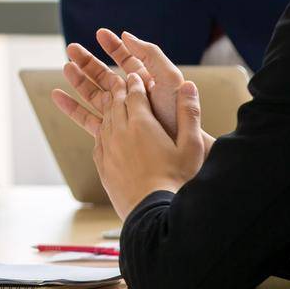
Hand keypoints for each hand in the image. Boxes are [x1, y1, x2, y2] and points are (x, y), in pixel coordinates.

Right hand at [56, 30, 213, 158]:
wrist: (182, 152)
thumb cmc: (179, 116)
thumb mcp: (169, 78)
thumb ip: (150, 55)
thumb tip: (127, 35)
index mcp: (147, 84)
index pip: (127, 60)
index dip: (114, 46)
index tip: (100, 33)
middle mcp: (132, 98)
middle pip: (106, 75)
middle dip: (89, 61)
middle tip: (71, 49)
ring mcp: (121, 116)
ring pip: (94, 94)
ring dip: (79, 81)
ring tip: (66, 68)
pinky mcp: (112, 133)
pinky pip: (88, 118)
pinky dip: (72, 108)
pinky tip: (58, 97)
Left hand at [76, 71, 206, 218]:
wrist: (152, 212)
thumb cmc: (177, 180)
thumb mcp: (190, 146)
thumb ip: (189, 114)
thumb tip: (189, 85)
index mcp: (141, 123)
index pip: (135, 94)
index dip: (136, 83)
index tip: (135, 76)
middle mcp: (120, 131)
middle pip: (116, 102)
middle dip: (119, 89)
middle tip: (119, 80)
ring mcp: (108, 148)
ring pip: (105, 119)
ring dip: (108, 106)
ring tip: (111, 100)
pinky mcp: (102, 164)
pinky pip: (98, 138)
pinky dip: (102, 128)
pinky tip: (105, 129)